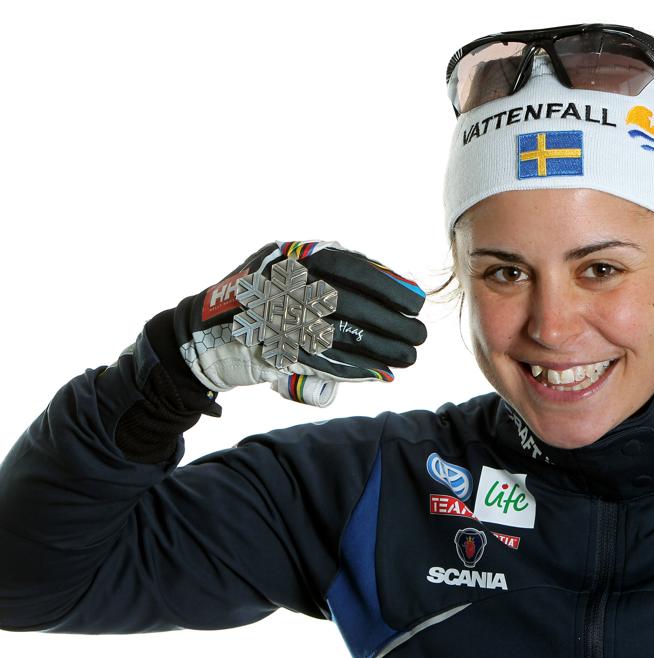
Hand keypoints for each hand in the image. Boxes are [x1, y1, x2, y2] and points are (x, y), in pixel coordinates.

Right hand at [172, 241, 426, 406]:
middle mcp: (282, 284)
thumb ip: (338, 273)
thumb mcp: (295, 268)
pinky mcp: (270, 352)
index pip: (351, 268)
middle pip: (349, 305)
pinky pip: (322, 363)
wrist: (203, 332)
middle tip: (419, 336)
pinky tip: (380, 373)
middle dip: (391, 323)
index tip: (416, 302)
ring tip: (408, 358)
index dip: (388, 286)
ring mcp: (275, 319)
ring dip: (380, 350)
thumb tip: (396, 285)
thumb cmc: (267, 296)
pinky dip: (355, 370)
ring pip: (340, 336)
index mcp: (293, 256)